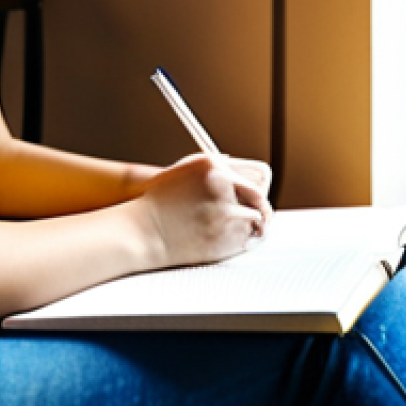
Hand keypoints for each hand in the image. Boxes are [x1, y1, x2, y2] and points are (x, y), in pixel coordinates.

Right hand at [139, 154, 265, 268]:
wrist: (145, 230)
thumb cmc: (159, 202)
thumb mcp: (184, 171)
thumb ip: (214, 168)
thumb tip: (237, 173)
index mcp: (212, 166)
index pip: (259, 173)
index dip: (260, 186)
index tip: (258, 195)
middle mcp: (222, 187)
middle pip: (260, 197)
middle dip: (260, 207)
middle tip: (257, 213)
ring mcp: (226, 213)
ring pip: (255, 219)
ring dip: (247, 224)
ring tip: (228, 226)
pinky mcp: (227, 238)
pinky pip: (247, 239)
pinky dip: (240, 240)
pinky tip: (221, 236)